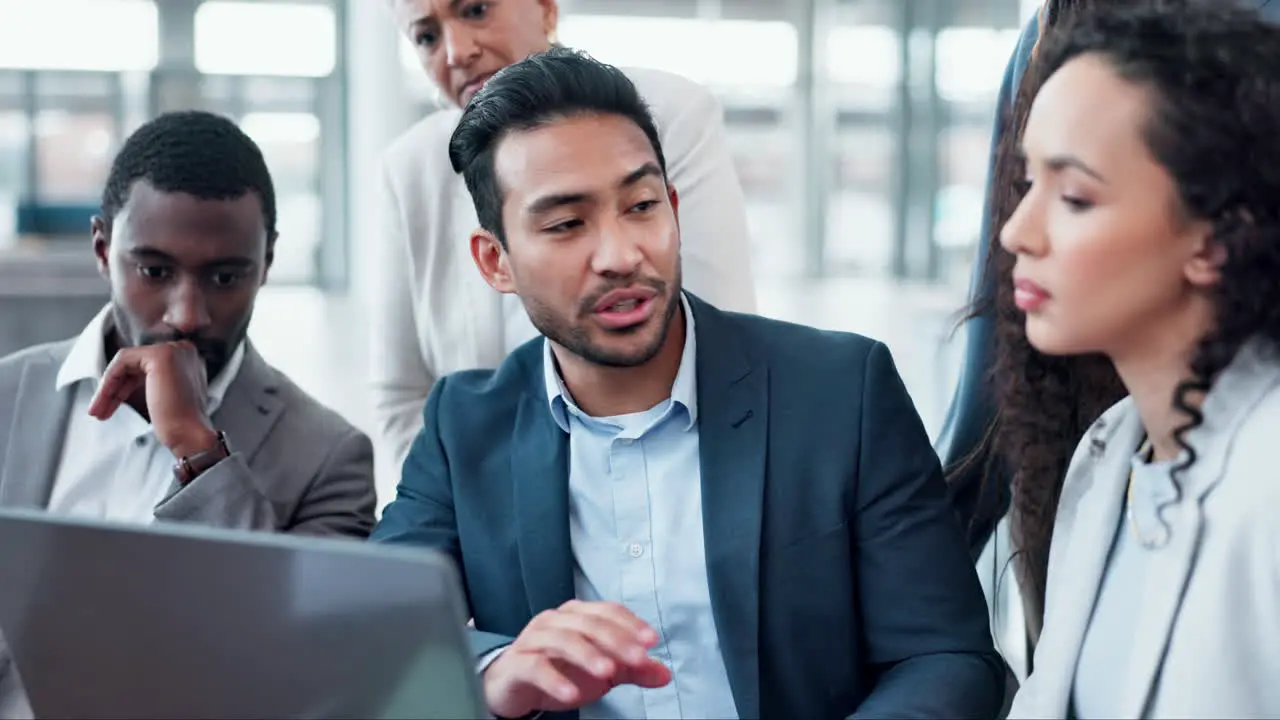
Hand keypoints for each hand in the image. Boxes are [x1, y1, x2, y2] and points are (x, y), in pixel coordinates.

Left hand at [89, 341, 218, 456]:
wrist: (189, 436)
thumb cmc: (178, 425)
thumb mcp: (165, 397)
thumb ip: (154, 382)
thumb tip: (125, 381)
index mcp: (187, 359)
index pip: (145, 365)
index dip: (125, 385)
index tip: (110, 406)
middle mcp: (183, 349)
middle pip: (134, 363)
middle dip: (113, 388)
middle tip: (99, 412)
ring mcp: (174, 349)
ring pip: (126, 362)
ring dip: (107, 388)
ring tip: (97, 412)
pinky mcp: (160, 355)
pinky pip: (123, 361)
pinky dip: (109, 382)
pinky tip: (103, 402)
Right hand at [482, 600, 671, 717]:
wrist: (512, 685)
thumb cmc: (558, 669)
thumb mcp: (600, 670)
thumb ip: (631, 669)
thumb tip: (663, 674)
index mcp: (576, 616)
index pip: (607, 611)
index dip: (630, 623)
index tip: (651, 640)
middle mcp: (554, 621)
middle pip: (588, 622)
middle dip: (617, 640)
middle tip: (638, 658)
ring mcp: (533, 640)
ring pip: (562, 639)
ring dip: (588, 655)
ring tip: (608, 673)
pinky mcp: (516, 664)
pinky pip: (535, 666)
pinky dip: (554, 680)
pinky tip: (572, 695)